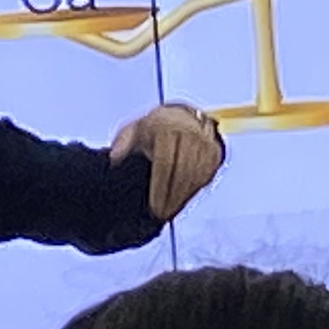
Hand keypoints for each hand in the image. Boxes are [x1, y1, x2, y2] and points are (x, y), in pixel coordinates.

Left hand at [115, 102, 227, 220]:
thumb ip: (123, 143)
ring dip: (183, 196)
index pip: (165, 163)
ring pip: (196, 176)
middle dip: (172, 197)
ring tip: (170, 210)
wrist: (182, 115)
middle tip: (162, 213)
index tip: (154, 205)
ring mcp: (204, 141)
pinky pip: (207, 174)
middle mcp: (189, 133)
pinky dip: (195, 189)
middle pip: (182, 173)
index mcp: (167, 127)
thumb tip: (114, 158)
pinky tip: (184, 199)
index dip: (160, 188)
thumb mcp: (135, 129)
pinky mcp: (214, 150)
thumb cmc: (155, 127)